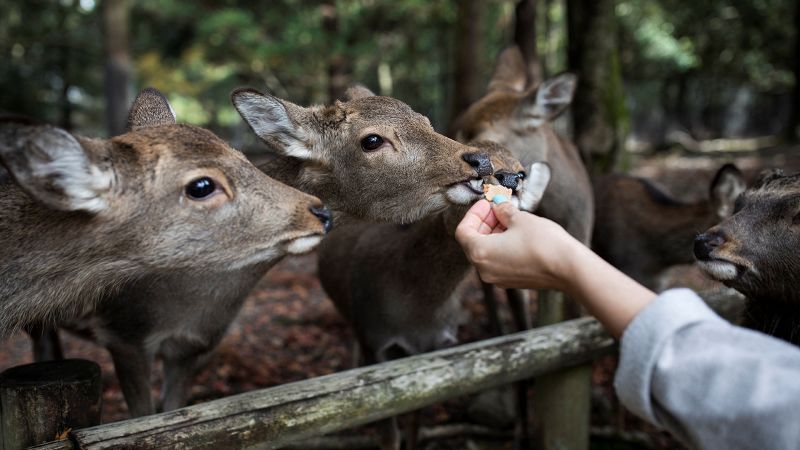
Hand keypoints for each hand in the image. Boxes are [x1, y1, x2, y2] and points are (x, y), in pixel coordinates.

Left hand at [455, 199, 580, 290]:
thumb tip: (498, 205)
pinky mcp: (511, 281)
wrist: (568, 268)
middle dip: (484, 222)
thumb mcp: (520, 218)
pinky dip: (501, 246)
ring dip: (493, 233)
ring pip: (486, 252)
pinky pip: (498, 261)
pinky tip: (516, 233)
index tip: (487, 203)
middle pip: (473, 242)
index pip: (463, 231)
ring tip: (509, 218)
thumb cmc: (543, 243)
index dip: (473, 214)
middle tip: (498, 208)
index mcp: (480, 253)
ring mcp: (498, 278)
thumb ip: (503, 210)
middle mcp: (484, 270)